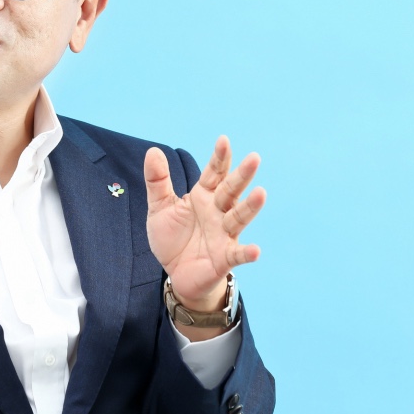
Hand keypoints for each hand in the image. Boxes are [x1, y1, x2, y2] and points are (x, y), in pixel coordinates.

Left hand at [145, 136, 264, 311]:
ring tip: (261, 193)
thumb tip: (153, 151)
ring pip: (238, 218)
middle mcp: (218, 212)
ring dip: (250, 207)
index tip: (223, 140)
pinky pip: (237, 255)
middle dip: (242, 175)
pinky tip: (255, 250)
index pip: (214, 173)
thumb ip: (157, 181)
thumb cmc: (173, 237)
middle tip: (254, 157)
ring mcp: (224, 234)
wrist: (176, 273)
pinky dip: (246, 253)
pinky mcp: (224, 258)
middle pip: (231, 191)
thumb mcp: (160, 207)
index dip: (219, 158)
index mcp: (203, 196)